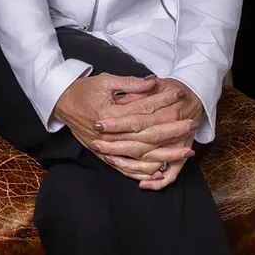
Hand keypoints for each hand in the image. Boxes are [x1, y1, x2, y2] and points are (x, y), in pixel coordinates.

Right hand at [55, 73, 197, 185]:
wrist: (62, 104)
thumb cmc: (84, 90)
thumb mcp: (106, 81)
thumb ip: (130, 84)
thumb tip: (153, 82)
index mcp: (110, 113)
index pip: (144, 109)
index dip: (164, 102)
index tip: (181, 96)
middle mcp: (110, 135)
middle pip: (147, 136)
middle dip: (172, 131)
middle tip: (192, 125)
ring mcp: (107, 149)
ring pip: (141, 157)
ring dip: (165, 156)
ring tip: (185, 152)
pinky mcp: (105, 157)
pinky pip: (128, 169)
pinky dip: (144, 173)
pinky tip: (161, 170)